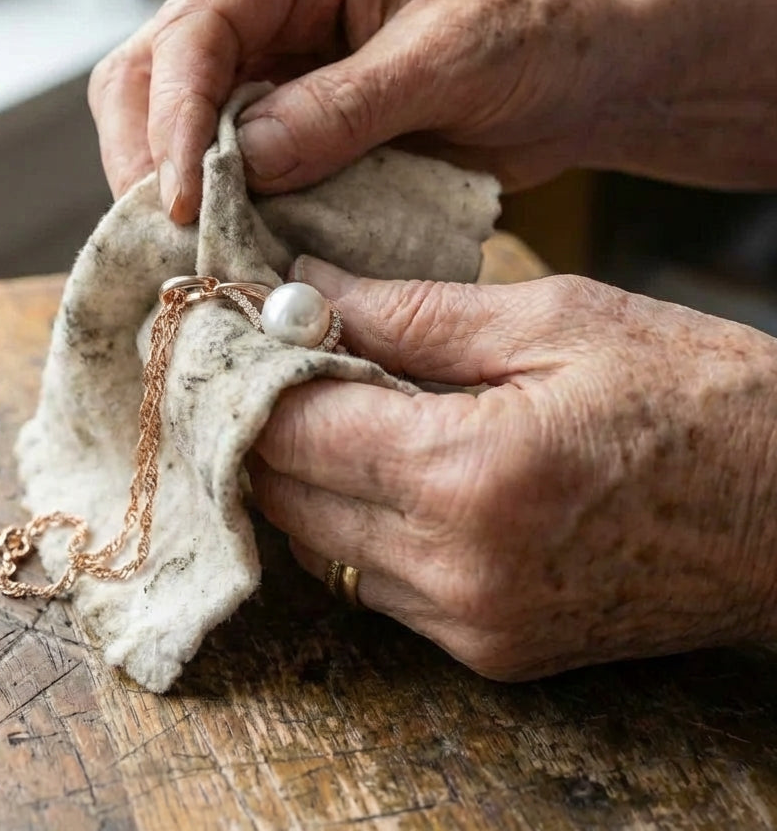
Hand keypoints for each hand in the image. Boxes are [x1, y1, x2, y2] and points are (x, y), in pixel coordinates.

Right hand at [88, 0, 632, 221]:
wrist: (581, 71)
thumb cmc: (535, 32)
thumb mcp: (448, 59)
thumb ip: (344, 108)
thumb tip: (244, 161)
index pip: (196, 29)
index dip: (173, 117)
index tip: (180, 198)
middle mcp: (267, 4)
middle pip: (154, 73)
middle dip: (149, 156)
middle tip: (169, 235)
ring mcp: (273, 67)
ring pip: (174, 125)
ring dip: (175, 189)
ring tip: (193, 250)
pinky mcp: (291, 124)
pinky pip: (229, 167)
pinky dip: (223, 209)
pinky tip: (231, 246)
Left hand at [249, 257, 776, 679]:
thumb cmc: (698, 395)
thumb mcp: (556, 320)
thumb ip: (413, 311)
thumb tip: (307, 285)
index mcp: (470, 474)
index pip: (295, 427)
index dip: (249, 371)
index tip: (236, 326)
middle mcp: (455, 569)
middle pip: (287, 495)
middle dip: (262, 421)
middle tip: (270, 358)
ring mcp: (471, 624)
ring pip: (316, 548)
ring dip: (303, 474)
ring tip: (326, 403)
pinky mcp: (490, 650)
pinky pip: (372, 584)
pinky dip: (351, 523)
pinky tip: (380, 465)